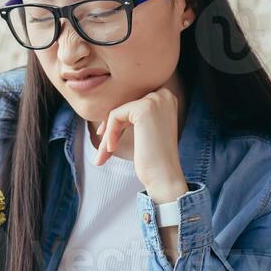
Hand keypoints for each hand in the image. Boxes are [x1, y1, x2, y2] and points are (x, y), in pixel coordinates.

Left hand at [95, 87, 188, 201]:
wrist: (164, 176)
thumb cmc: (153, 158)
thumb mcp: (146, 130)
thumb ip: (134, 114)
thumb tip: (109, 108)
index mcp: (166, 98)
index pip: (131, 104)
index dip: (118, 121)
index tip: (108, 139)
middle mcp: (164, 95)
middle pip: (124, 106)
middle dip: (111, 128)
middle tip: (104, 151)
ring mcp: (155, 100)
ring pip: (118, 112)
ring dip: (108, 134)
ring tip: (104, 154)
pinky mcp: (144, 108)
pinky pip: (115, 116)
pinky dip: (110, 133)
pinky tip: (112, 149)